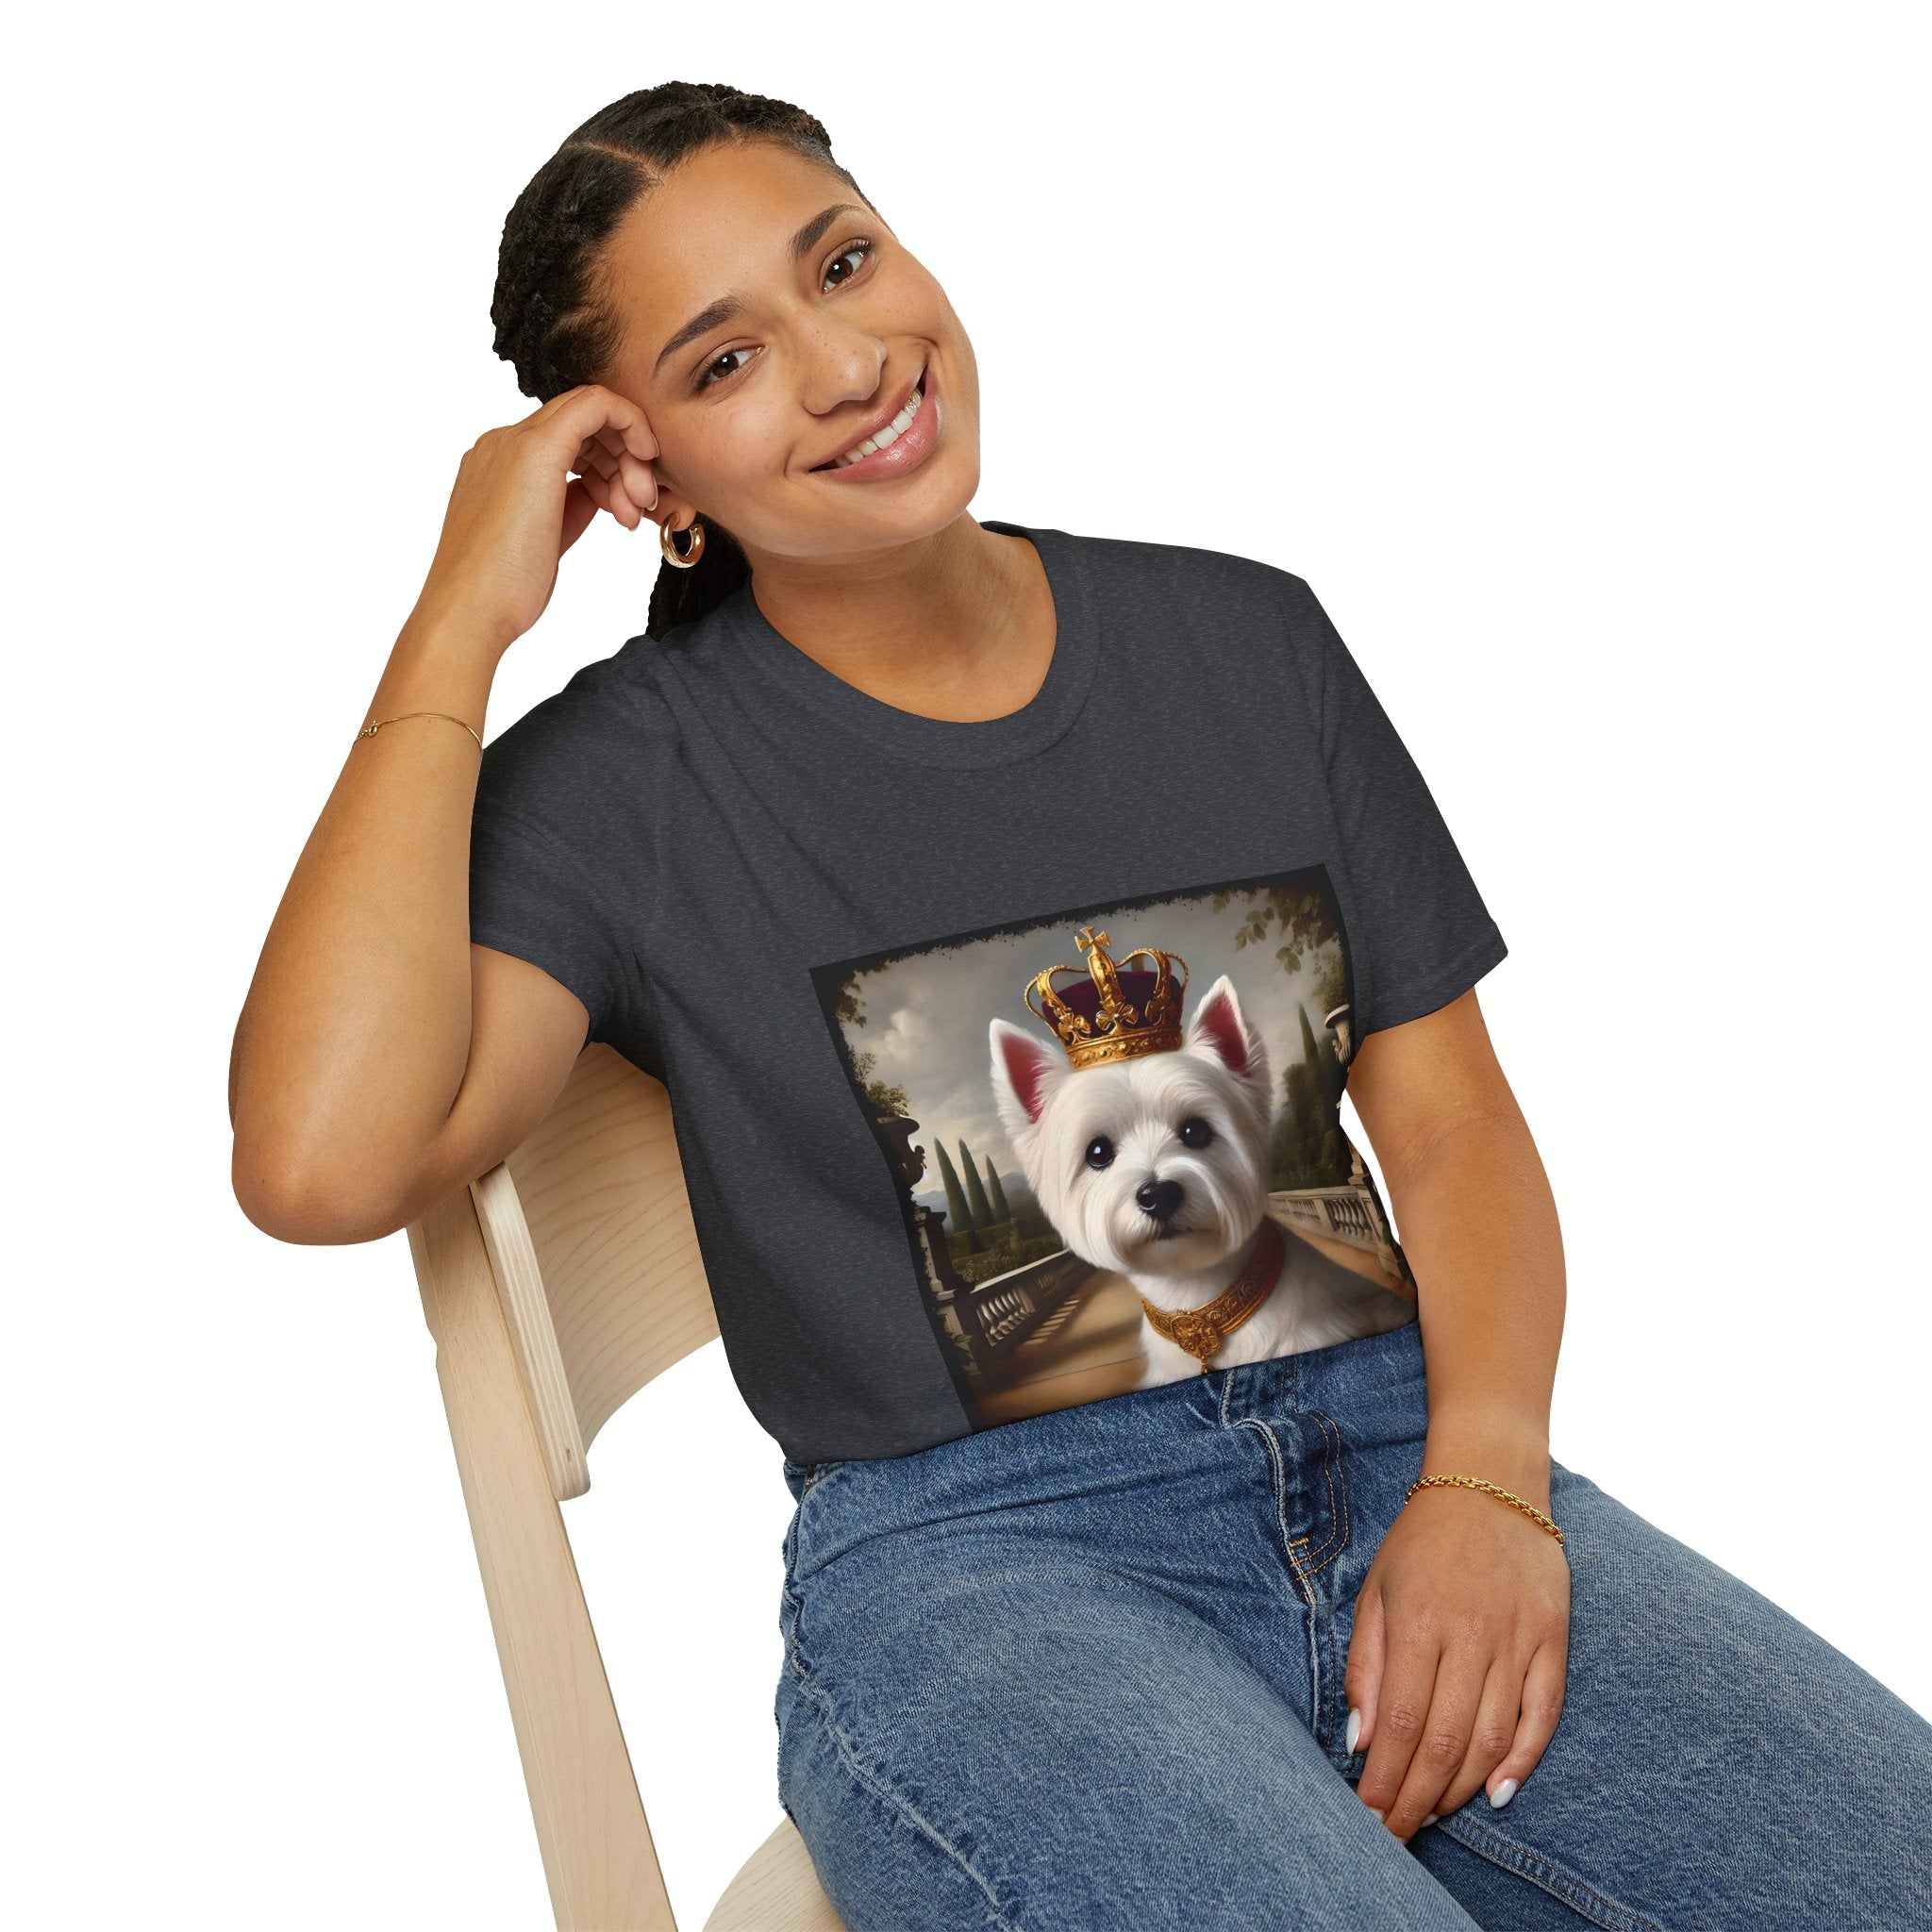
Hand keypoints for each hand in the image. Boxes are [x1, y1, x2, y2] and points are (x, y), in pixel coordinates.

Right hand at [410, 383, 659, 658]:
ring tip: (634, 512)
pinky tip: (645, 458)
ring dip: (628, 457)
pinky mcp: (535, 449)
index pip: (567, 440)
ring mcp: (514, 442)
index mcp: (499, 465)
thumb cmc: (503, 591)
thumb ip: (570, 506)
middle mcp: (502, 444)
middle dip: (623, 459)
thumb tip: (601, 492)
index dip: (607, 464)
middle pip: (581, 424)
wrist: (470, 610)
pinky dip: (630, 424)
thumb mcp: (546, 538)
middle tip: (640, 506)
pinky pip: (596, 405)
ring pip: (591, 413)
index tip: (628, 503)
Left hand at [1344, 1475, 1570, 1840]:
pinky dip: (1523, 1761)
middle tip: (1397, 1835)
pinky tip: (1497, 1793)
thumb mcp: (1376, 1590)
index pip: (1401, 1723)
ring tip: (1433, 1814)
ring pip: (1493, 1738)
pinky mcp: (1553, 1639)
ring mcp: (1518, 1638)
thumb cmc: (1423, 1540)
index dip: (1385, 1780)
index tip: (1368, 1817)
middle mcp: (1471, 1634)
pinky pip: (1543, 1715)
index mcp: (1419, 1620)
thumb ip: (1366, 1666)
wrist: (1491, 1482)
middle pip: (1445, 1741)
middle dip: (1417, 1799)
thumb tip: (1360, 1741)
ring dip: (1461, 1788)